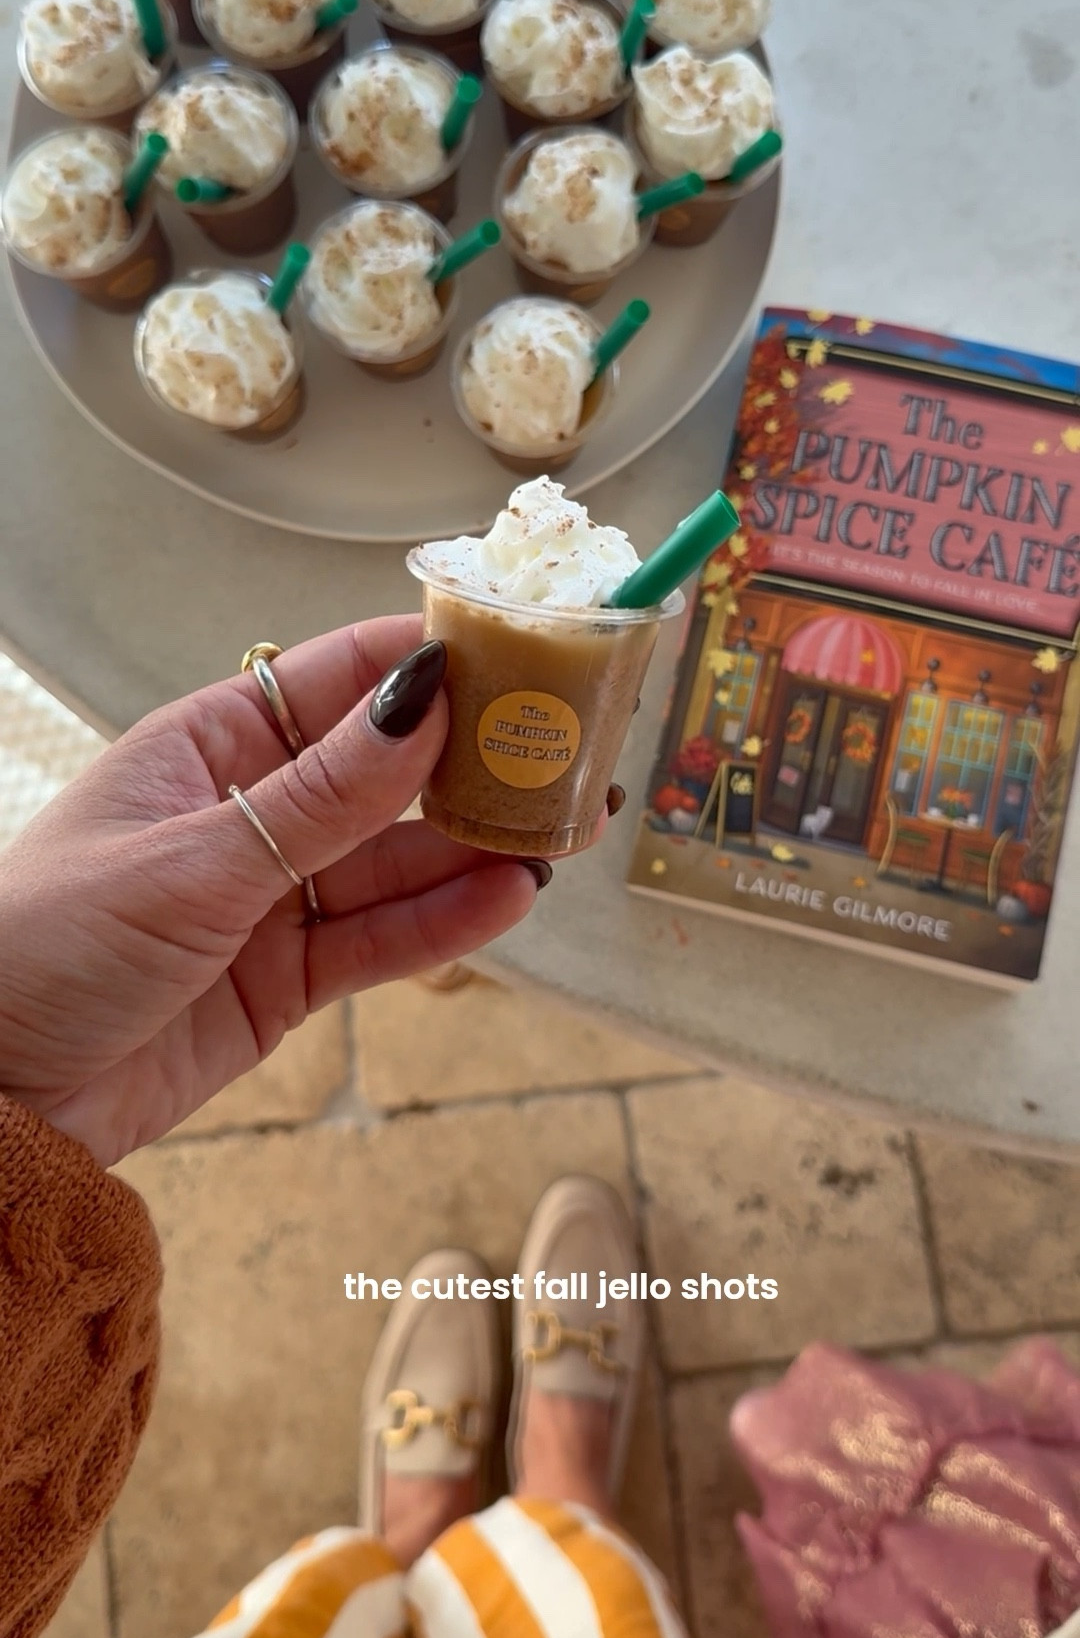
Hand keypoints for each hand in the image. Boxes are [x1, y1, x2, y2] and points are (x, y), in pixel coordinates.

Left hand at [0, 618, 546, 1166]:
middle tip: (570, 756)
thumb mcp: (195, 860)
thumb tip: (427, 698)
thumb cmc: (44, 944)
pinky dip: (442, 923)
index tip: (521, 658)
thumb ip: (324, 796)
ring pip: (394, 860)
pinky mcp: (284, 978)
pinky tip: (507, 899)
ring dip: (475, 848)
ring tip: (562, 831)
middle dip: (475, 765)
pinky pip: (379, 939)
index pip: (337, 681)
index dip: (429, 665)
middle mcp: (247, 810)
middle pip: (384, 773)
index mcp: (208, 744)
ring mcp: (269, 896)